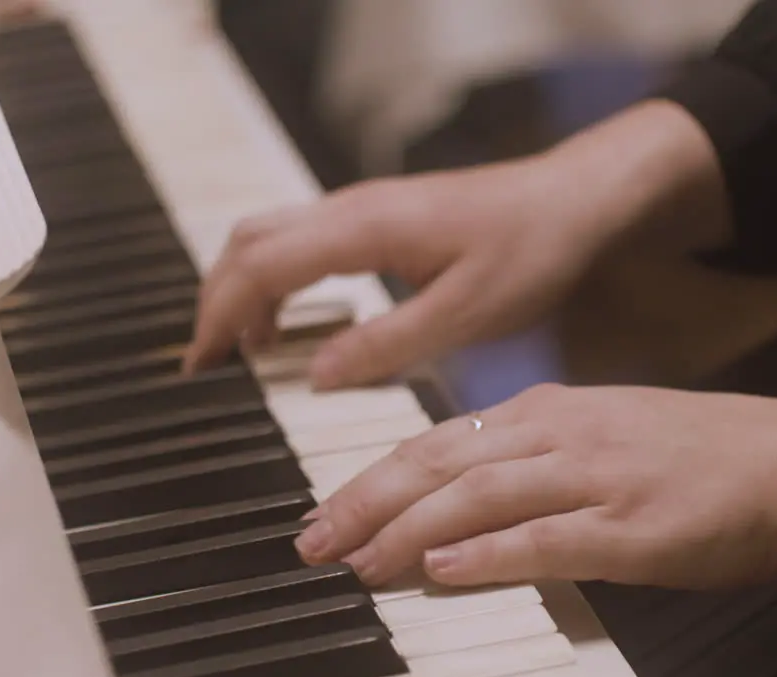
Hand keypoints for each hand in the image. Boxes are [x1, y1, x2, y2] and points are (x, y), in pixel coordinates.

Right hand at [184, 101, 729, 388]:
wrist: (573, 200)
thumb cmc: (531, 250)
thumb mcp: (465, 314)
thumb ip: (387, 345)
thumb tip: (317, 375)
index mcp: (364, 229)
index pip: (261, 265)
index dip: (221, 315)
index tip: (202, 365)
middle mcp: (351, 209)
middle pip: (248, 243)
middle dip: (216, 301)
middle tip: (207, 364)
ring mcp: (361, 209)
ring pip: (269, 237)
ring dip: (243, 290)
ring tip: (242, 353)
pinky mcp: (376, 219)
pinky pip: (300, 242)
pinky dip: (274, 281)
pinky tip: (289, 325)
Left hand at [294, 384, 776, 600]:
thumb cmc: (692, 455)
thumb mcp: (594, 437)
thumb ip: (523, 463)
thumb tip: (452, 503)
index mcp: (545, 413)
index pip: (436, 445)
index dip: (371, 480)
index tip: (324, 512)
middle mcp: (560, 435)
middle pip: (441, 464)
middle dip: (367, 502)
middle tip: (312, 541)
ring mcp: (596, 476)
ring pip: (482, 496)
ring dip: (410, 530)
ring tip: (360, 561)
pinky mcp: (634, 525)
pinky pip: (550, 538)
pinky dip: (491, 554)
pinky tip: (444, 571)